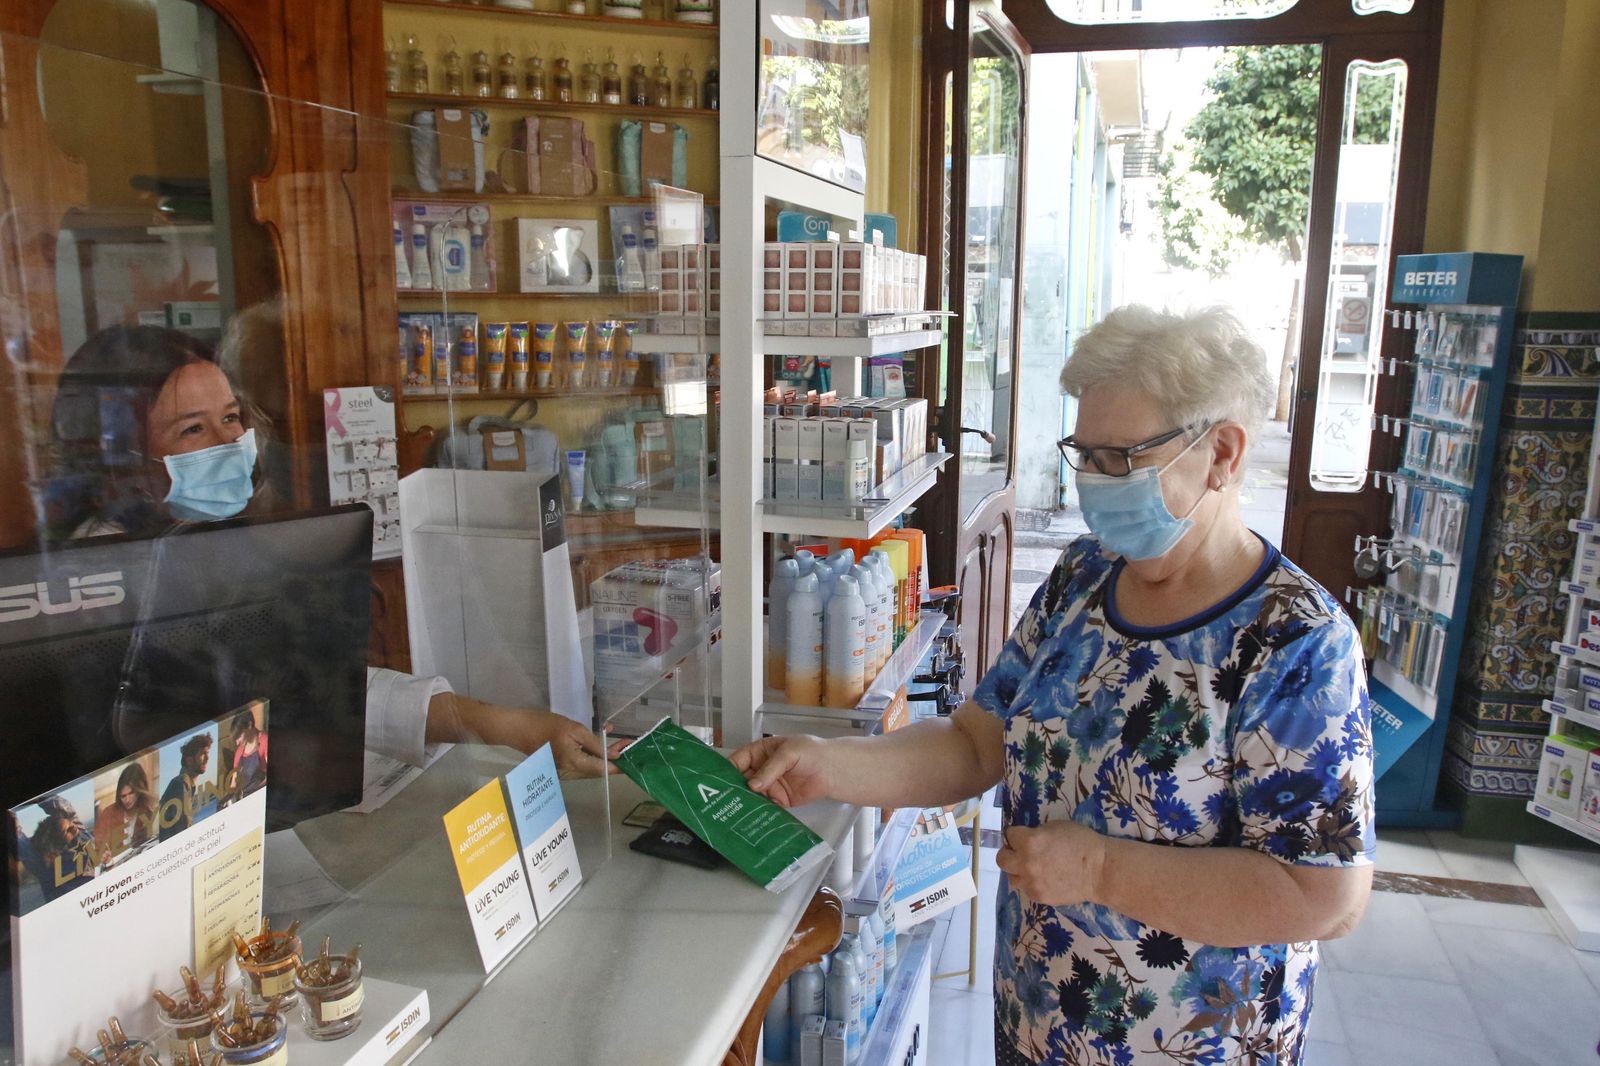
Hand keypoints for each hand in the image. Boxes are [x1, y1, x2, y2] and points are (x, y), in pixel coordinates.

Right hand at [434, 693, 619, 777]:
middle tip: (628, 745)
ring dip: (604, 756)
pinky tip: (600, 742)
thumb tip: (614, 756)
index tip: (634, 762)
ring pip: (590, 767)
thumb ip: (595, 743)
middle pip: (597, 770)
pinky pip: (580, 764)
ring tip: (619, 742)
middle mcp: (569, 774)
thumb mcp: (574, 729)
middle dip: (613, 758)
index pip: (602, 770)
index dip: (619, 767)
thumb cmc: (545, 725)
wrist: (517, 729)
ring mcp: (564, 773)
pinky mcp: (560, 768)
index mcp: (573, 764)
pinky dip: (592, 754)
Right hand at [729, 735, 833, 808]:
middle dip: (733, 789)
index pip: (739, 760)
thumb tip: (752, 785)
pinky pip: (764, 806)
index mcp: (760, 752)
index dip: (728, 769)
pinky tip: (750, 817)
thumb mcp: (788, 753)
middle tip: (721, 800)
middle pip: (741, 780)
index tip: (717, 781)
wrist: (833, 770)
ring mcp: (769, 785)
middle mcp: (761, 769)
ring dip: (743, 802)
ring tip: (732, 812)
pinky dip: (757, 811)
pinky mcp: (778, 800)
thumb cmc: (811, 752)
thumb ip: (770, 768)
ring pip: (751, 795)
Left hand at [995, 820, 1106, 906]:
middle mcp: (1026, 863)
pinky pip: (1026, 889)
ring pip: (1011, 877)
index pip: (1009, 834)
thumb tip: (1024, 839)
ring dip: (1018, 871)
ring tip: (1032, 868)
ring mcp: (1031, 882)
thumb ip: (1036, 833)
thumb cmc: (1082, 842)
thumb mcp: (1056, 827)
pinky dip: (1031, 883)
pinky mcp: (1039, 896)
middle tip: (1020, 852)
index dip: (1017, 834)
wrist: (1100, 870)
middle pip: (1002, 859)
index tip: (1023, 836)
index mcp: (1030, 841)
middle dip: (1009, 853)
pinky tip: (1045, 879)